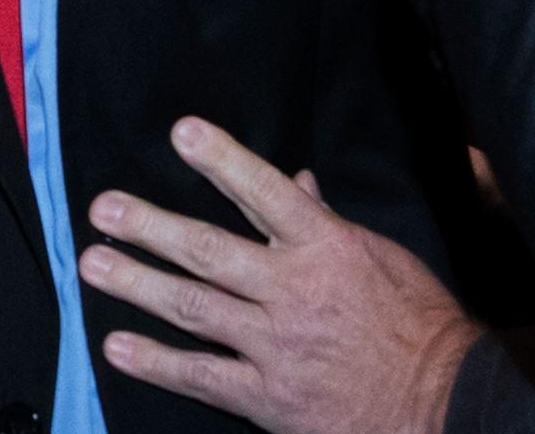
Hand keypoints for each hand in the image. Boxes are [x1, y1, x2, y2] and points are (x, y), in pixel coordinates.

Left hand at [79, 118, 480, 433]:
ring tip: (92, 263)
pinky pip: (201, 377)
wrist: (442, 402)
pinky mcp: (268, 398)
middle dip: (151, 227)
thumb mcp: (383, 257)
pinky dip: (156, 363)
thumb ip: (328, 221)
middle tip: (103, 208)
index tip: (181, 132)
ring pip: (194, 307)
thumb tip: (298, 180)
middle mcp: (294, 292)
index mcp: (327, 248)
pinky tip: (117, 346)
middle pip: (210, 251)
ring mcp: (276, 347)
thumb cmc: (418, 323)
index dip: (223, 160)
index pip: (267, 192)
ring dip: (137, 284)